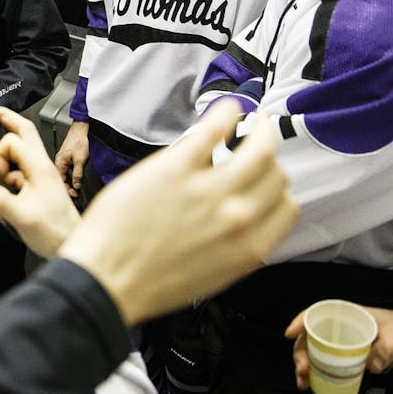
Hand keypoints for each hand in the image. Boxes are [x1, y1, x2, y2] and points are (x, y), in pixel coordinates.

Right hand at [0, 106, 79, 257]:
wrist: (70, 242)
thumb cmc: (56, 230)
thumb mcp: (22, 216)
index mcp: (39, 167)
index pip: (11, 141)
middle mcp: (41, 166)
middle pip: (23, 131)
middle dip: (5, 120)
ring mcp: (39, 174)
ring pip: (18, 151)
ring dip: (3, 157)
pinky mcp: (36, 184)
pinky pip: (17, 170)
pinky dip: (5, 175)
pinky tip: (2, 194)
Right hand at [54, 121, 89, 198]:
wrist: (83, 128)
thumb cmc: (80, 140)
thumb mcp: (81, 160)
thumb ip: (77, 174)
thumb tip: (76, 186)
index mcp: (59, 162)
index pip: (60, 181)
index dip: (67, 190)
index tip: (75, 195)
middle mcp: (59, 161)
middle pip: (61, 179)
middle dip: (68, 188)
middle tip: (76, 194)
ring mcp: (63, 159)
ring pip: (64, 175)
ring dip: (70, 182)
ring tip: (76, 188)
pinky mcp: (68, 157)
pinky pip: (67, 170)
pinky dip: (71, 176)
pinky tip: (76, 178)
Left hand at [57, 100, 296, 324]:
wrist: (105, 280)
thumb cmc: (150, 282)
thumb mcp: (213, 273)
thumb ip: (237, 245)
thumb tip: (248, 218)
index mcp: (249, 249)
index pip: (287, 206)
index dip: (277, 190)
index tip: (266, 180)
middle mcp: (238, 218)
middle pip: (275, 175)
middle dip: (268, 161)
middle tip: (259, 146)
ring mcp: (208, 190)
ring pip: (259, 149)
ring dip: (261, 130)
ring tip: (253, 123)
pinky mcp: (176, 168)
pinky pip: (214, 129)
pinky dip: (226, 114)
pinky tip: (226, 111)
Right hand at [285, 306, 392, 390]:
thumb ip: (385, 350)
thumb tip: (371, 367)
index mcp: (348, 314)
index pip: (316, 313)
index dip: (300, 322)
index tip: (289, 335)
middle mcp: (341, 327)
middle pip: (311, 336)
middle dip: (300, 353)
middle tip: (302, 371)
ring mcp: (344, 342)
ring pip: (315, 352)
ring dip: (306, 366)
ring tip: (304, 384)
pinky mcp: (349, 356)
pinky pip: (327, 363)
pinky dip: (318, 374)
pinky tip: (314, 386)